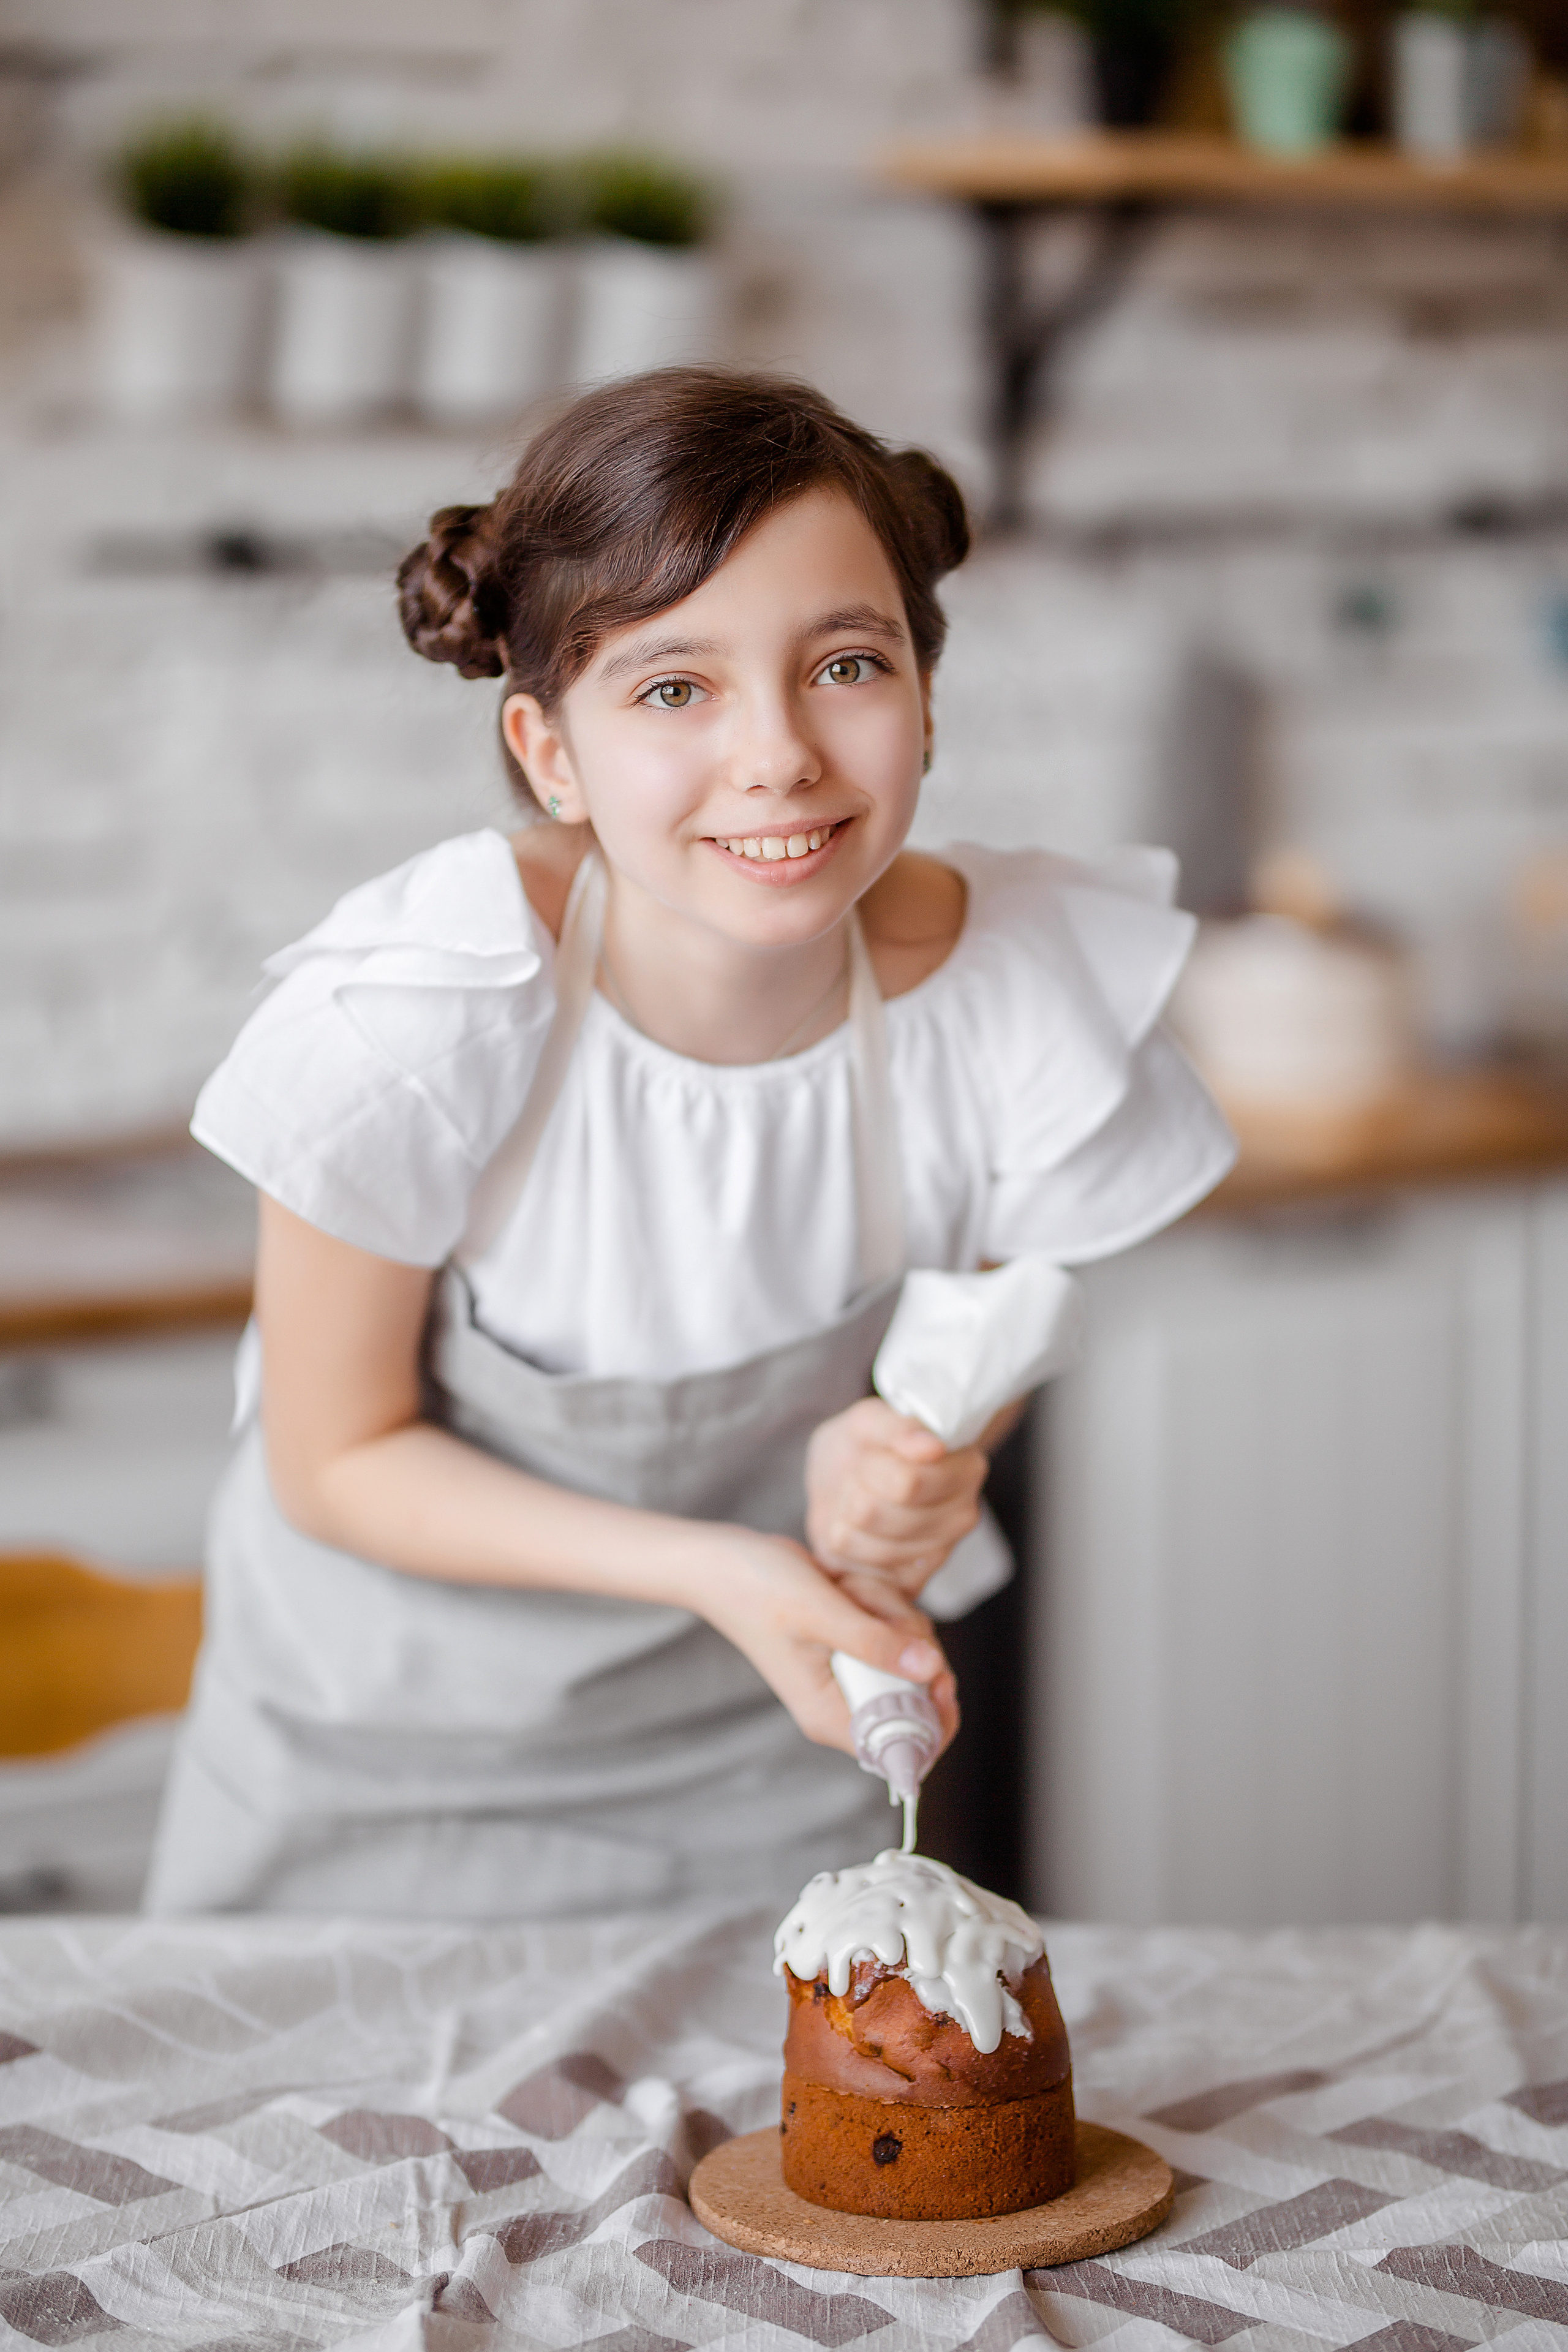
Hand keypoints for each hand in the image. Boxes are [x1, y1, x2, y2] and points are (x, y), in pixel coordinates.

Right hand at [685, 1528, 959, 1758]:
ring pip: (912, 1649)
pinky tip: (844, 1586)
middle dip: (906, 1639)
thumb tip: (931, 1669)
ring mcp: (851, 1672)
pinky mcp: (854, 1644)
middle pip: (921, 1689)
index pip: (904, 1749)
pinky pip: (896, 1627)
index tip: (939, 1672)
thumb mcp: (819, 1613)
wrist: (726, 1561)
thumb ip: (875, 1643)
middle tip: (867, 1608)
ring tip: (844, 1592)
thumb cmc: (757, 1590)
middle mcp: (844, 1702)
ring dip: (889, 1610)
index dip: (937, 1717)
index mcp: (831, 1716)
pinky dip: (880, 1600)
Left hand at [805, 1397, 986, 1597]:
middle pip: (876, 1514)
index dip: (872, 1467)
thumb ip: (897, 1428)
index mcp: (967, 1469)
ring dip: (846, 1518)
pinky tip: (859, 1530)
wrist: (846, 1478)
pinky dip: (847, 1548)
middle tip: (862, 1478)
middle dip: (855, 1491)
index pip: (907, 1483)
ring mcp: (941, 1555)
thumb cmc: (865, 1446)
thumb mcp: (868, 1421)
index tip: (873, 1455)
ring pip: (866, 1543)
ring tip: (858, 1501)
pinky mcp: (913, 1584)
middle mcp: (964, 1516)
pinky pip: (859, 1571)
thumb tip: (933, 1447)